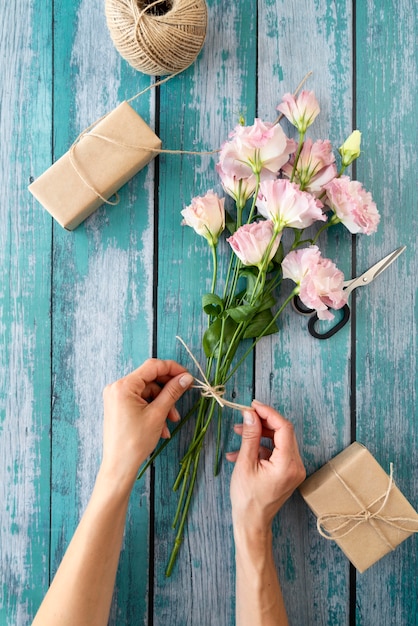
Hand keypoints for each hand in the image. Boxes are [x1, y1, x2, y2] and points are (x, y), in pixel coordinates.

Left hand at [100, 359, 193, 490]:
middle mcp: (117, 387)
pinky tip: (162, 427)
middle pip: (150, 380)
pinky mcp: (119, 406)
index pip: (152, 367)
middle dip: (168, 391)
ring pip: (147, 392)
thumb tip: (186, 378)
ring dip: (162, 404)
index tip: (188, 376)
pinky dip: (153, 410)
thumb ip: (172, 392)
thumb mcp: (158, 414)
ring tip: (171, 421)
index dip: (172, 369)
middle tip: (183, 398)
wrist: (119, 466)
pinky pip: (141, 401)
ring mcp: (117, 397)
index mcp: (124, 386)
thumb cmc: (135, 441)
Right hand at [226, 399, 305, 529]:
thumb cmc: (247, 498)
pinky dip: (260, 447)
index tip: (253, 405)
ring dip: (260, 434)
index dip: (269, 413)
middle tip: (245, 417)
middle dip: (263, 422)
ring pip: (279, 441)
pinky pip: (276, 452)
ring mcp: (294, 469)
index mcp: (288, 464)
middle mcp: (296, 465)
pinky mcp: (288, 472)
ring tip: (239, 433)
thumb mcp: (245, 464)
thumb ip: (250, 436)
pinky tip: (241, 451)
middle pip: (283, 433)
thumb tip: (250, 414)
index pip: (284, 428)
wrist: (252, 523)